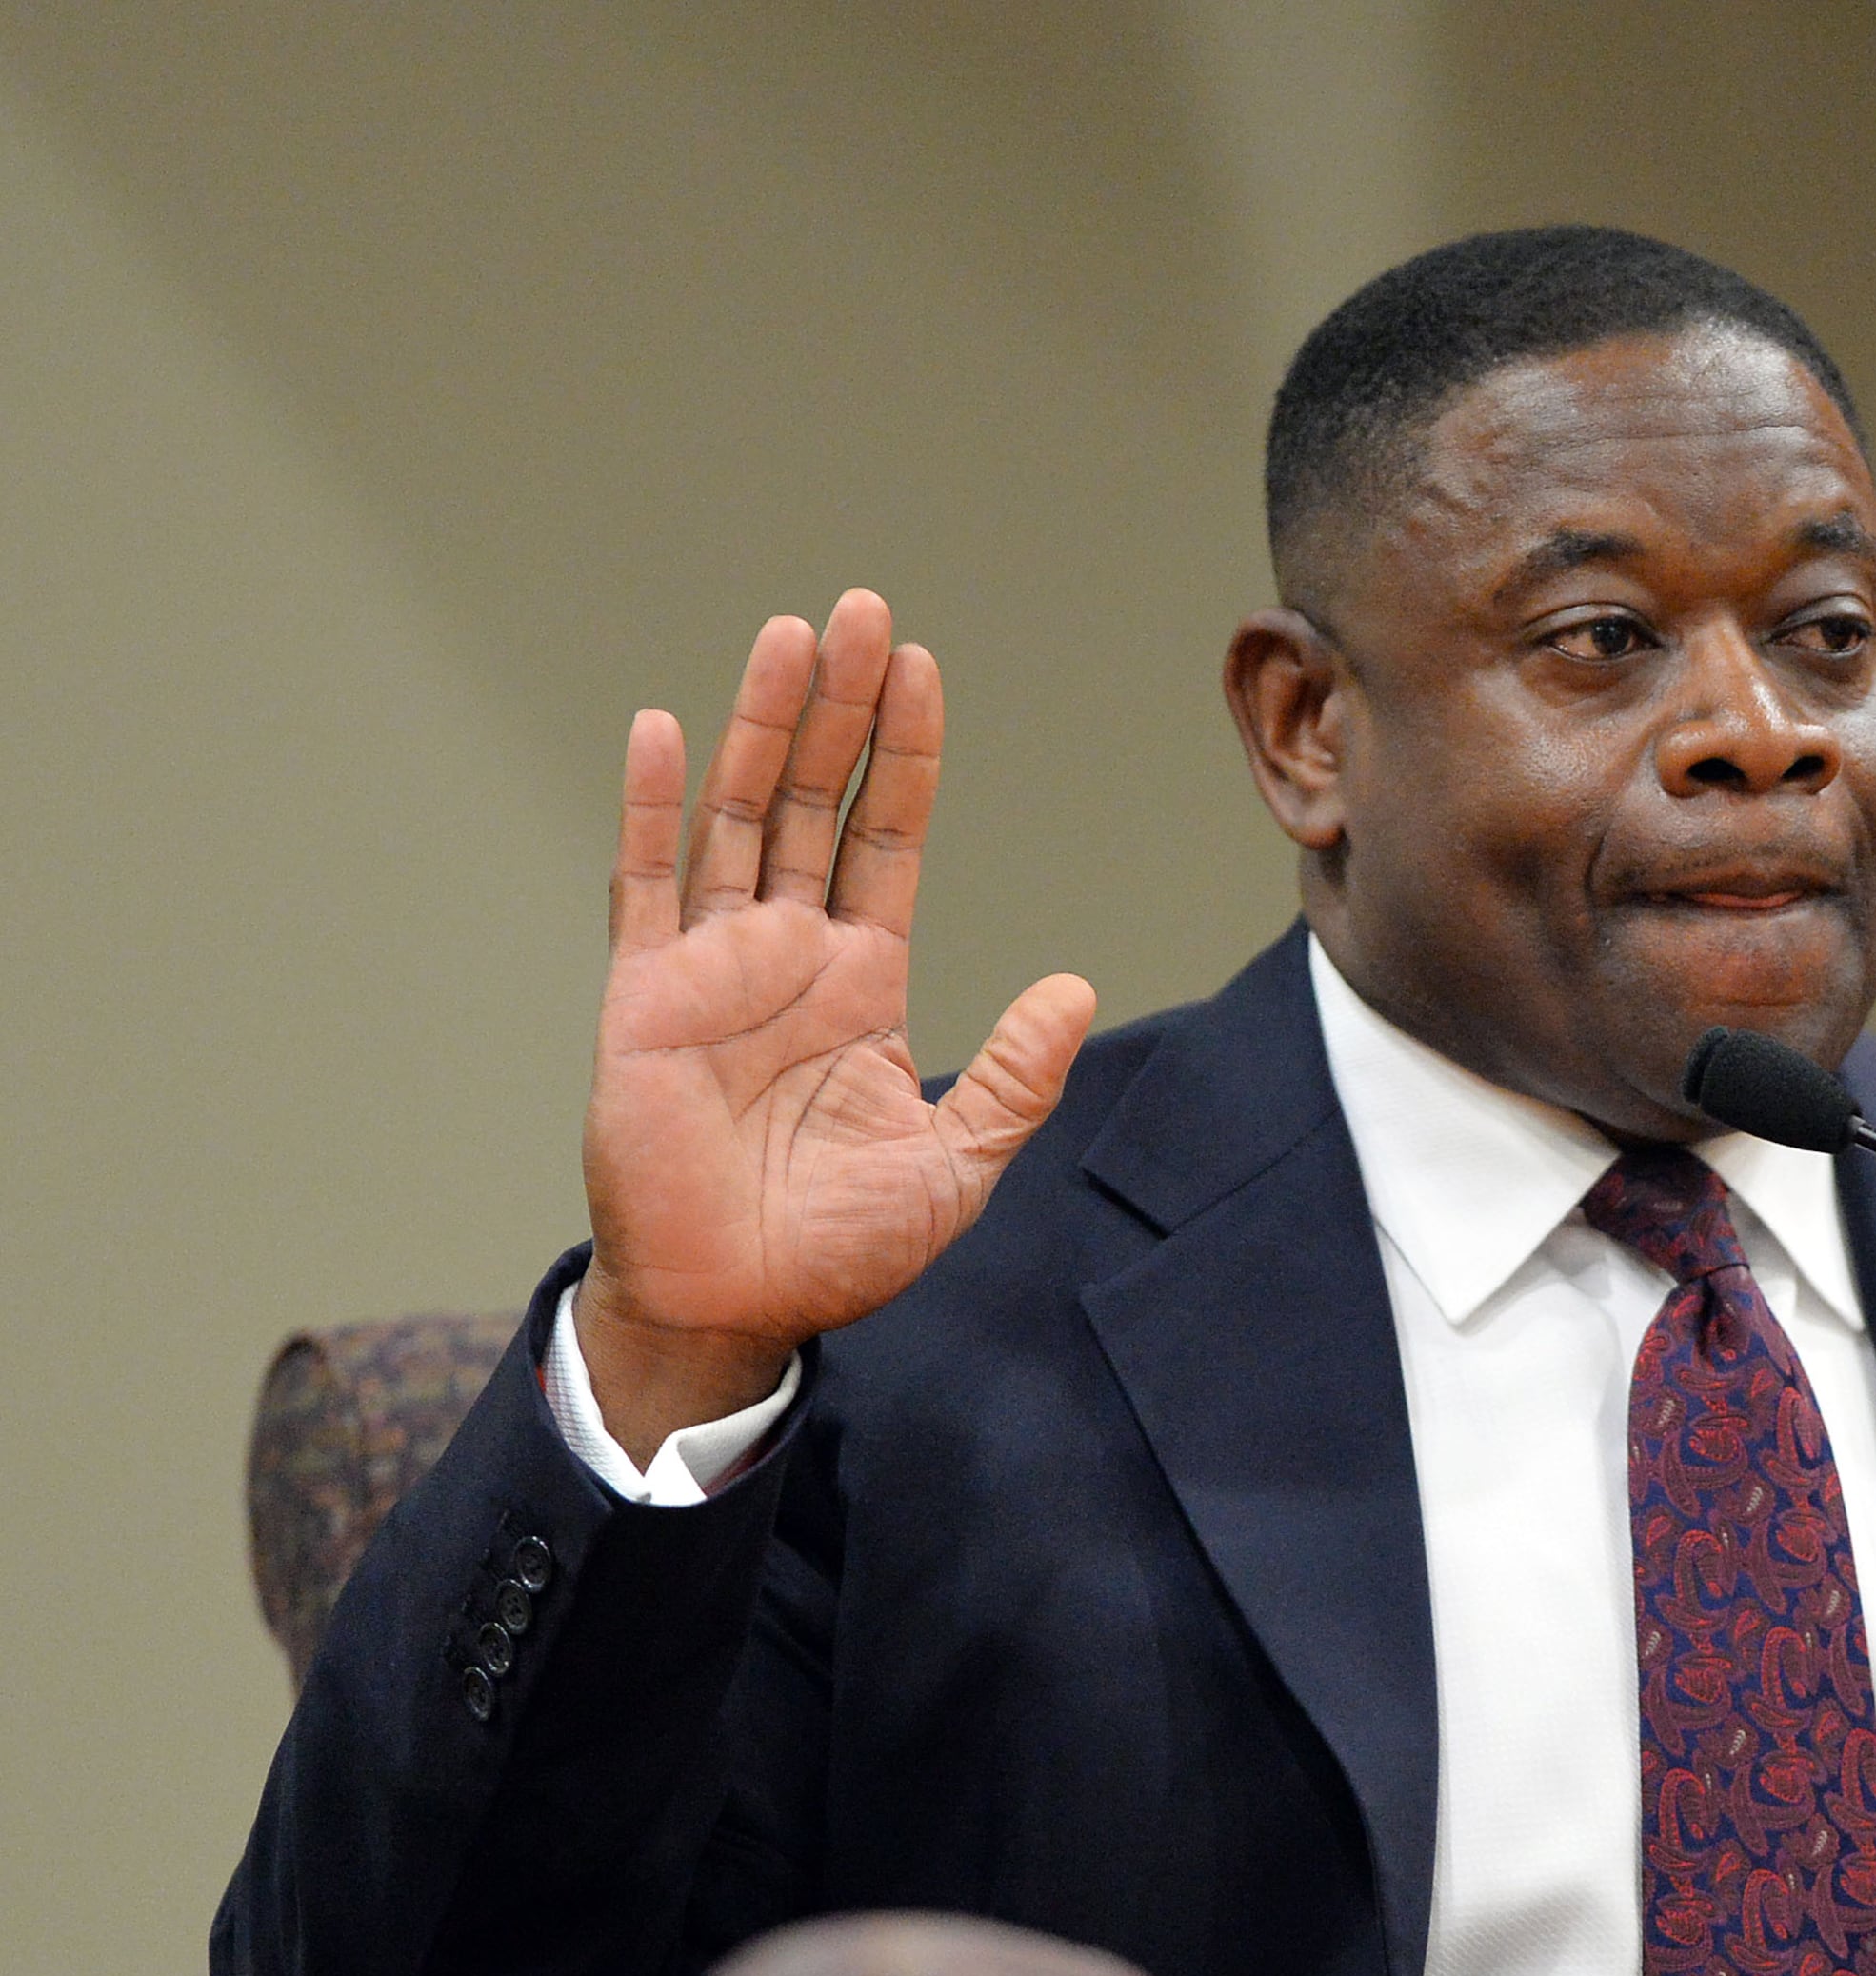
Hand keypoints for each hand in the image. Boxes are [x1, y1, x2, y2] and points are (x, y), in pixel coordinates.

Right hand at [580, 590, 1094, 1462]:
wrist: (735, 1308)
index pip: (888, 837)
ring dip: (763, 727)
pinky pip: (645, 888)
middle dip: (841, 707)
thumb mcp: (958, 1164)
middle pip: (817, 799)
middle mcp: (788, 953)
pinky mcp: (644, 1000)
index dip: (904, 754)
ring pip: (741, 817)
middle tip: (861, 612)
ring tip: (791, 637)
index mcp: (864, 978)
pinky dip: (651, 809)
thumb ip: (1014, 1075)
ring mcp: (712, 967)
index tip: (920, 669)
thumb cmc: (838, 1246)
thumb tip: (1077, 988)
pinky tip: (664, 731)